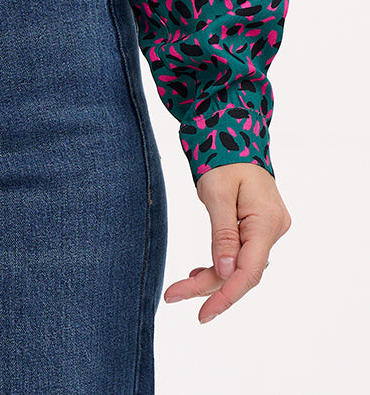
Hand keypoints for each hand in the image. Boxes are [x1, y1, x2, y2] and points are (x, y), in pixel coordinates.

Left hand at [163, 161, 290, 324]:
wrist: (234, 133)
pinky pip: (241, 253)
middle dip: (209, 286)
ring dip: (212, 276)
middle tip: (173, 295)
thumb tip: (226, 273)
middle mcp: (273, 228)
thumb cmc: (224, 155)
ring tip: (181, 286)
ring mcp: (268, 228)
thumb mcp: (216, 192)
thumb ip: (222, 234)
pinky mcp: (259, 227)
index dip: (226, 295)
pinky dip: (219, 263)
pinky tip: (199, 272)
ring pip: (240, 265)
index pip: (250, 271)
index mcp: (266, 221)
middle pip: (243, 272)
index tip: (202, 313)